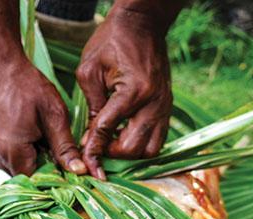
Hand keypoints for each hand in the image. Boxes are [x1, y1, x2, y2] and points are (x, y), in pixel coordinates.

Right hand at [0, 56, 85, 176]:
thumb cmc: (25, 84)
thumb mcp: (53, 114)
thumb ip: (65, 146)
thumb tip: (79, 171)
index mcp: (13, 152)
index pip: (40, 181)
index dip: (59, 178)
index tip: (74, 169)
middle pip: (30, 177)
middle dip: (49, 167)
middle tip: (62, 148)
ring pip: (22, 169)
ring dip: (37, 160)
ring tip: (45, 136)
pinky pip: (12, 160)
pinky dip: (26, 153)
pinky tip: (33, 134)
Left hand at [76, 3, 176, 178]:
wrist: (143, 24)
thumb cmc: (112, 41)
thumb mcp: (90, 70)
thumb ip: (91, 106)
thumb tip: (90, 138)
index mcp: (133, 91)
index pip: (109, 129)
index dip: (94, 148)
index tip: (84, 161)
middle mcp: (154, 103)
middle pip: (134, 148)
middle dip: (113, 153)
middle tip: (98, 146)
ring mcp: (164, 107)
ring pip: (151, 150)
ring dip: (130, 152)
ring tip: (114, 142)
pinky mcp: (168, 108)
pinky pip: (159, 138)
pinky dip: (142, 144)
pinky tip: (126, 135)